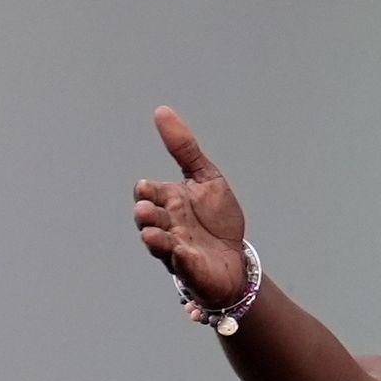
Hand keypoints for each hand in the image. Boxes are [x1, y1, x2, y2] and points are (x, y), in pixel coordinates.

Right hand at [131, 108, 253, 310]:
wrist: (235, 258)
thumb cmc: (216, 220)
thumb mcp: (206, 178)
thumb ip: (184, 149)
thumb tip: (161, 111)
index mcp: (168, 202)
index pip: (148, 192)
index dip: (147, 191)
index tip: (148, 189)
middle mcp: (166, 225)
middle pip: (148, 218)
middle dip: (146, 215)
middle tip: (147, 211)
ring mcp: (176, 249)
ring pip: (158, 244)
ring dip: (155, 239)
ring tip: (152, 235)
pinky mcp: (191, 270)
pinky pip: (183, 266)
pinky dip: (182, 261)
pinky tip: (185, 253)